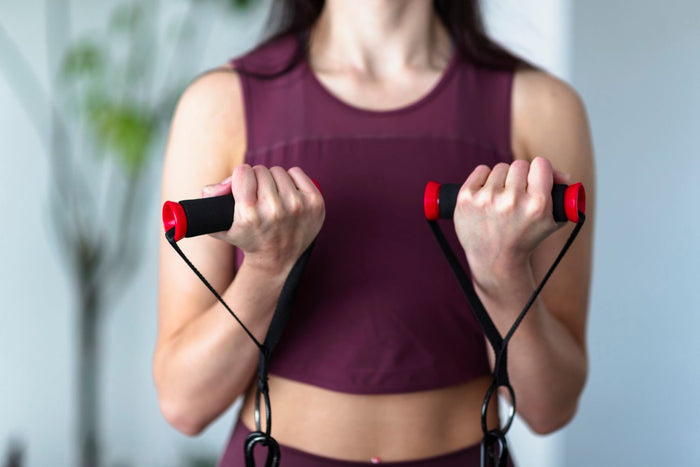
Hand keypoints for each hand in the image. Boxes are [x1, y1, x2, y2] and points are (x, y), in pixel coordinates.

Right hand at [202, 164, 324, 273]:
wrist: (277, 259)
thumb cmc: (247, 238)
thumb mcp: (220, 226)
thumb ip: (209, 201)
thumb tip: (217, 186)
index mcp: (249, 214)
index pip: (243, 172)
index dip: (240, 178)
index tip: (242, 187)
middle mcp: (274, 210)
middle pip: (261, 170)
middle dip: (257, 180)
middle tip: (257, 196)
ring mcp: (297, 206)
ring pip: (278, 171)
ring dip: (273, 180)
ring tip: (272, 197)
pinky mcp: (315, 203)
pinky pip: (297, 173)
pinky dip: (291, 179)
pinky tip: (287, 194)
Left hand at [453, 157, 570, 293]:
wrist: (495, 260)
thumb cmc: (524, 238)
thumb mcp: (551, 221)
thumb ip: (562, 194)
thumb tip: (561, 174)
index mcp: (536, 205)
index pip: (541, 164)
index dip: (540, 170)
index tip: (536, 178)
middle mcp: (511, 201)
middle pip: (519, 165)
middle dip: (520, 177)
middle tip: (517, 193)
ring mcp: (487, 199)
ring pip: (500, 168)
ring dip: (502, 179)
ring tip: (501, 199)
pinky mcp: (467, 198)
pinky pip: (481, 170)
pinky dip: (484, 179)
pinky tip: (487, 195)